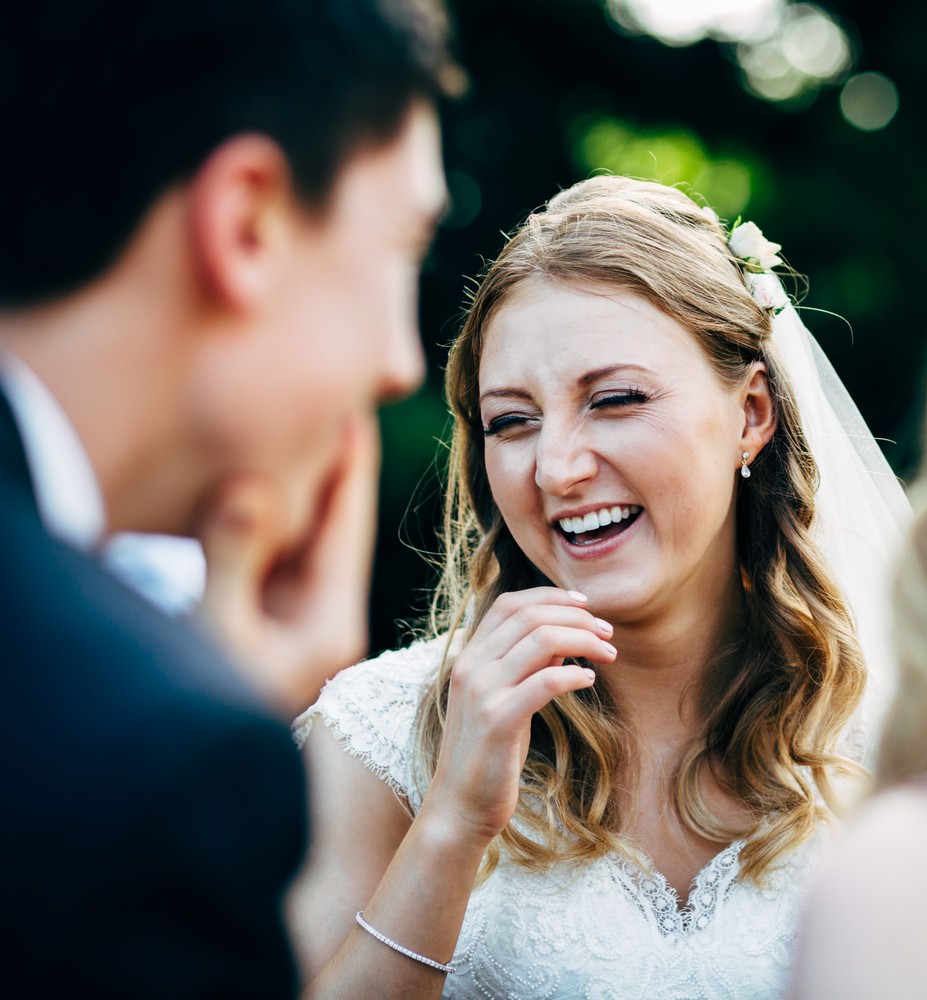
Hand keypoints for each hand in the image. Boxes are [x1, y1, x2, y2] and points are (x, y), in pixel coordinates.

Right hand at [196, 414, 378, 716]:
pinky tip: (252, 482)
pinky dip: (260, 521)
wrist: (197, 784)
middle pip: (329, 529)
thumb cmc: (205, 716)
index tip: (358, 413)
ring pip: (296, 542)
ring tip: (300, 427)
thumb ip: (235, 557)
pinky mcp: (257, 629)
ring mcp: (288, 626)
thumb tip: (252, 487)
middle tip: (336, 403)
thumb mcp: (219, 633)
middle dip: (328, 468)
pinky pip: (266, 562)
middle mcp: (318, 621)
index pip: (347, 530)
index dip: (350, 469)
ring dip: (295, 489)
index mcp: (329, 624)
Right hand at [422, 587, 615, 847]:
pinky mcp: (498, 720)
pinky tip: (590, 680)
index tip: (585, 605)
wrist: (461, 805)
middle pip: (530, 615)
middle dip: (577, 617)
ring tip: (609, 654)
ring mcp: (482, 692)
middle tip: (608, 632)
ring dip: (584, 640)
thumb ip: (528, 666)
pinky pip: (545, 681)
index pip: (509, 603)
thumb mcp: (506, 701)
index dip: (550, 596)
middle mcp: (471, 666)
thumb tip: (564, 639)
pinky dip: (574, 674)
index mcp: (470, 657)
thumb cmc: (490, 753)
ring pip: (541, 639)